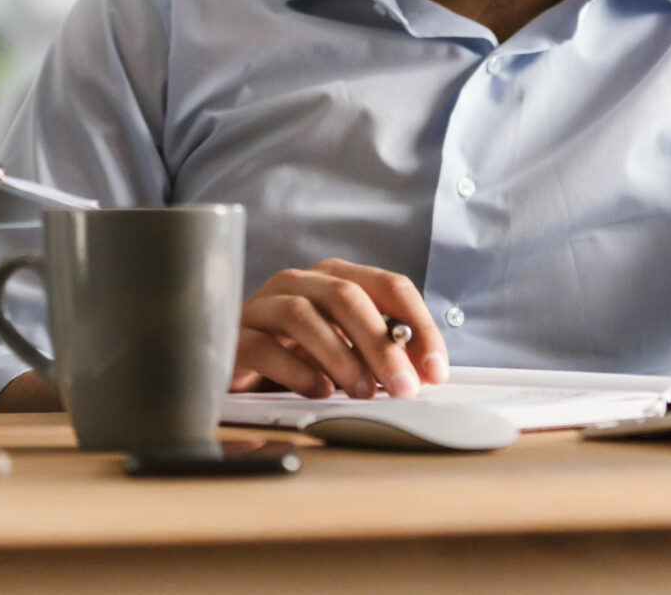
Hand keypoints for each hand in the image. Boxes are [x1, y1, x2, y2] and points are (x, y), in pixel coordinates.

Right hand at [230, 258, 449, 400]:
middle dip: (381, 343)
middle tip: (404, 386)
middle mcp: (299, 282)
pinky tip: (318, 391)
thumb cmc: (298, 359)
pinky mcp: (234, 337)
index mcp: (336, 279)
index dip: (418, 325)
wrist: (234, 370)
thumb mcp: (347, 353)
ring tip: (363, 391)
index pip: (389, 286)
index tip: (436, 370)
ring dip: (340, 355)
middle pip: (346, 296)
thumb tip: (425, 373)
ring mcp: (263, 306)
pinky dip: (296, 370)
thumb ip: (382, 355)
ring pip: (302, 314)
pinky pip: (263, 346)